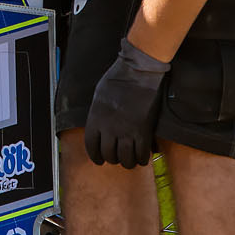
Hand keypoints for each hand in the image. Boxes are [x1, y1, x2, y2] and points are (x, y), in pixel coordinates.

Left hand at [83, 39, 171, 167]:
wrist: (137, 72)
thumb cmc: (118, 78)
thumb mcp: (99, 96)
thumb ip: (98, 114)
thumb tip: (99, 126)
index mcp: (95, 119)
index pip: (91, 146)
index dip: (95, 156)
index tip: (99, 160)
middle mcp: (109, 129)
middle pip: (109, 155)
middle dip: (112, 159)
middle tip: (117, 158)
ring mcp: (126, 131)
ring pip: (125, 159)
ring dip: (127, 162)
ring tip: (130, 161)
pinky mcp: (143, 131)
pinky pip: (142, 154)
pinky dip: (142, 159)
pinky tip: (143, 158)